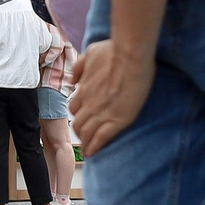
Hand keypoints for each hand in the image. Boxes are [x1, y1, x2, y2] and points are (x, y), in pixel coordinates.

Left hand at [69, 37, 153, 153]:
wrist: (131, 55)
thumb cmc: (113, 51)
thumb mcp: (90, 54)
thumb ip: (80, 67)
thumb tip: (73, 79)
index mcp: (84, 89)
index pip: (74, 108)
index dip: (78, 115)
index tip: (83, 118)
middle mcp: (89, 103)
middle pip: (78, 124)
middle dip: (80, 132)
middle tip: (86, 137)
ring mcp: (102, 113)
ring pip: (86, 133)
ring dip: (86, 142)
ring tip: (88, 148)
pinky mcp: (117, 119)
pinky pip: (101, 138)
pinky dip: (95, 147)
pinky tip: (93, 153)